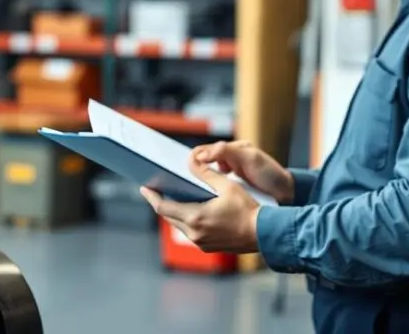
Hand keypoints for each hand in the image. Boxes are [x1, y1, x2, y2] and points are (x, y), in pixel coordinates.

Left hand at [140, 157, 260, 253]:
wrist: (264, 233)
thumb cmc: (247, 209)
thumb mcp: (226, 186)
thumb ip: (206, 174)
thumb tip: (191, 162)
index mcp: (195, 217)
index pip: (163, 207)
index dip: (152, 197)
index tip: (144, 188)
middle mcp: (194, 233)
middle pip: (169, 217)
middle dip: (162, 203)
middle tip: (157, 190)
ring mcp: (201, 242)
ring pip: (179, 226)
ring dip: (175, 213)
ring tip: (174, 199)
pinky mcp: (208, 247)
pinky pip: (191, 233)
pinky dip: (187, 221)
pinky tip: (192, 211)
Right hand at [192, 141, 294, 203]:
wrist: (287, 194)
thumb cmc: (271, 174)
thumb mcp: (250, 157)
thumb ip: (226, 151)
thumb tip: (201, 154)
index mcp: (232, 149)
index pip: (205, 150)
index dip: (195, 157)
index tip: (187, 166)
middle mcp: (230, 159)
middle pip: (204, 162)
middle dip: (197, 169)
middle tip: (189, 179)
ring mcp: (230, 174)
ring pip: (207, 175)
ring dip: (203, 180)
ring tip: (198, 188)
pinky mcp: (232, 187)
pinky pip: (214, 186)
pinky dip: (210, 188)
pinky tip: (210, 194)